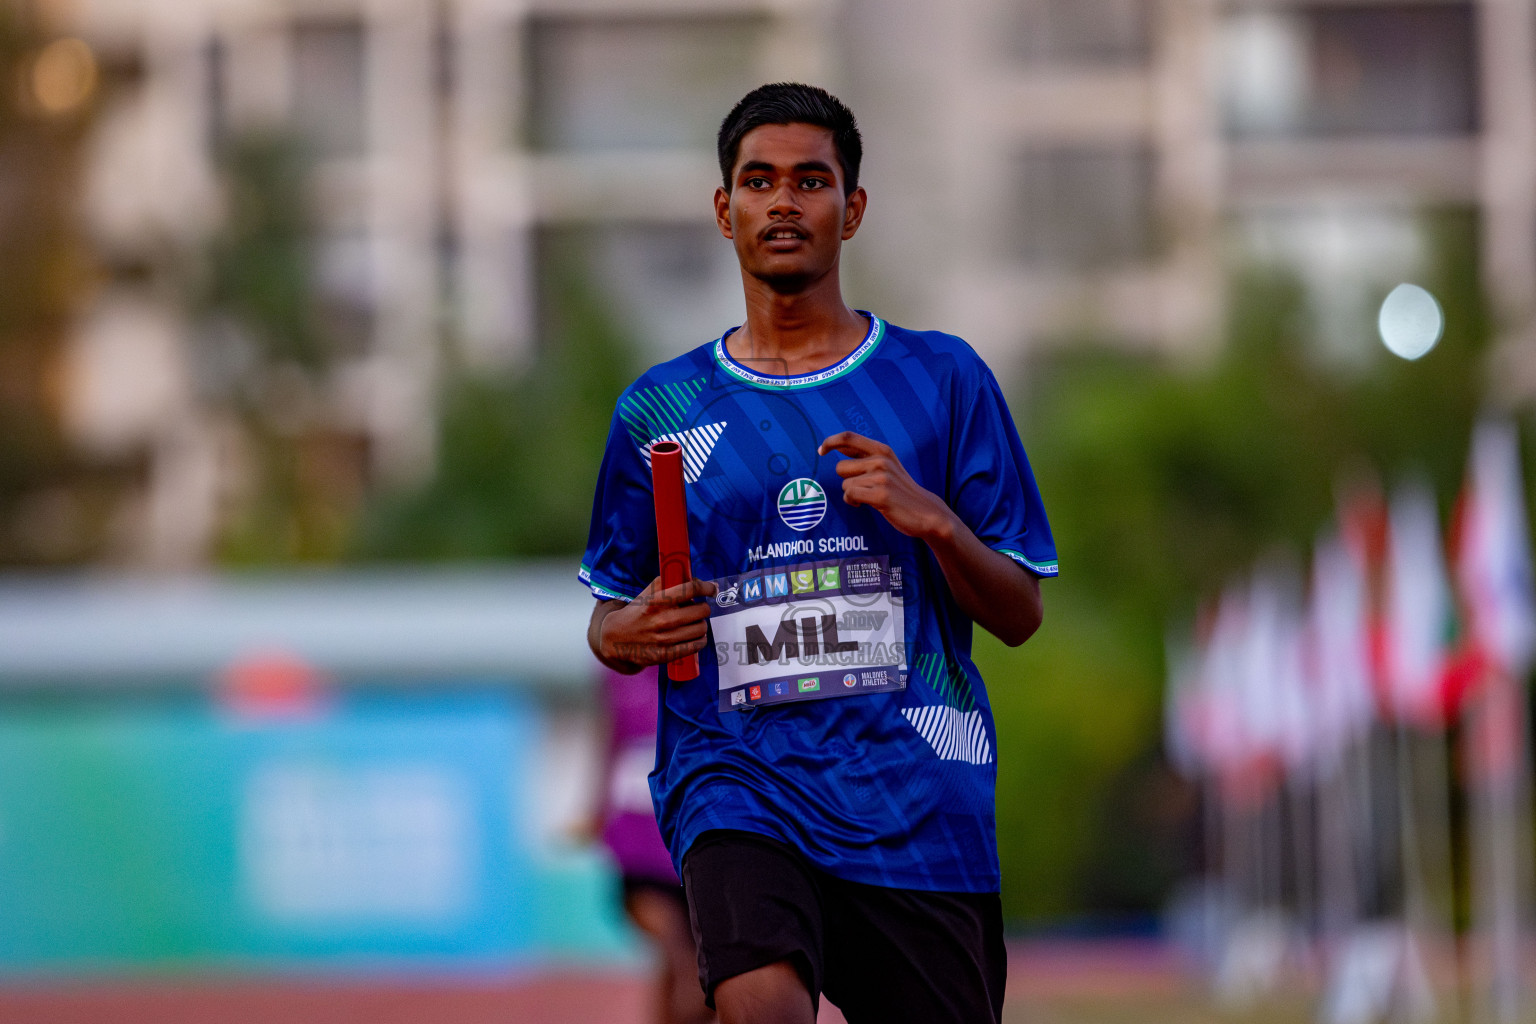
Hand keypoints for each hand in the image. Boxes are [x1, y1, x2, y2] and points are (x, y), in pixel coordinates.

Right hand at [594, 576, 716, 670]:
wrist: (615, 638)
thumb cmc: (636, 612)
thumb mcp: (647, 592)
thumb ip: (668, 581)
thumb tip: (694, 578)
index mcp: (657, 601)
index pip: (690, 589)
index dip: (706, 587)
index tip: (711, 589)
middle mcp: (662, 620)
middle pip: (701, 610)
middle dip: (703, 607)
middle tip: (697, 608)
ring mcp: (665, 639)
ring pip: (701, 628)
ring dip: (701, 624)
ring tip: (693, 623)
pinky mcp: (667, 655)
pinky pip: (696, 645)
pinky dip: (699, 639)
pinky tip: (694, 636)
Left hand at [817, 431, 954, 540]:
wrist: (927, 512)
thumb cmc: (900, 491)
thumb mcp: (887, 466)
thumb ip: (865, 456)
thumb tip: (837, 446)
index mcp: (882, 450)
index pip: (849, 437)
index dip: (831, 441)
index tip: (821, 451)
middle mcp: (881, 460)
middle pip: (840, 468)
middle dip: (846, 481)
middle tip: (863, 489)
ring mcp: (881, 477)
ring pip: (845, 485)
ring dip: (852, 494)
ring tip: (869, 497)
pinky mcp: (880, 494)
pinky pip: (850, 495)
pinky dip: (853, 502)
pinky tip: (864, 505)